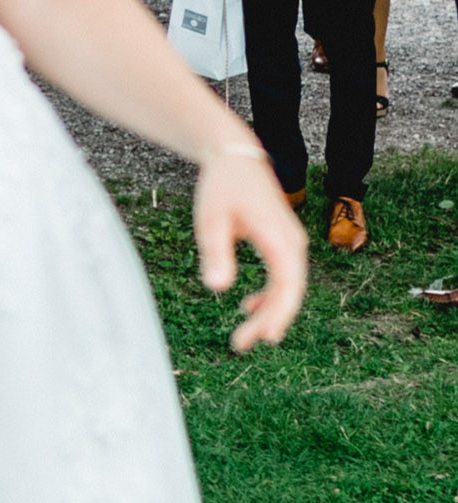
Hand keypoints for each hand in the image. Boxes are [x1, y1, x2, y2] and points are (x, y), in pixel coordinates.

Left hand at [193, 138, 306, 352]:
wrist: (235, 157)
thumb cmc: (221, 186)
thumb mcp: (211, 220)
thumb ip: (215, 253)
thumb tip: (217, 288)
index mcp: (279, 239)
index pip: (288, 286)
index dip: (275, 315)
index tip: (256, 338)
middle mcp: (292, 242)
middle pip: (290, 291)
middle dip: (269, 320)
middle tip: (240, 345)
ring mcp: (290, 242)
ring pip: (288, 286)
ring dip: (270, 311)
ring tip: (246, 336)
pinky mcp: (281, 241)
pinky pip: (283, 275)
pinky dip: (269, 294)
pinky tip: (249, 306)